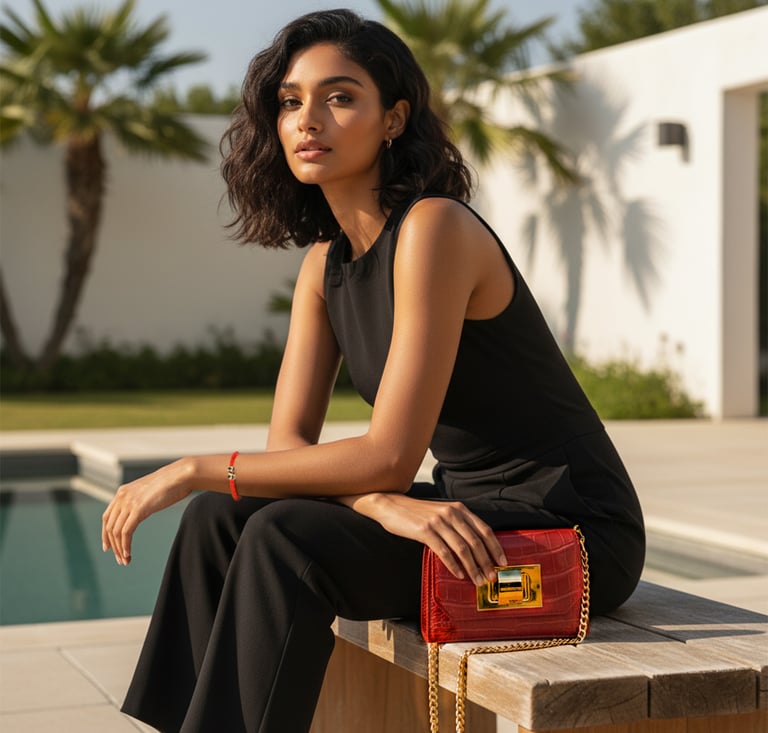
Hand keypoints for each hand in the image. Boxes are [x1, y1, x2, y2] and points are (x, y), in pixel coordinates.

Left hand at [101, 459, 192, 565]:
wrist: (181, 475)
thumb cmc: (171, 483)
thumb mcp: (149, 492)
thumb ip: (140, 501)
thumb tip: (140, 511)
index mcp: (122, 492)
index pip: (107, 517)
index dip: (105, 534)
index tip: (109, 548)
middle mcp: (122, 497)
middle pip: (109, 527)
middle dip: (113, 545)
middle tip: (120, 559)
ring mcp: (129, 502)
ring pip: (116, 532)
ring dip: (120, 549)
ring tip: (125, 560)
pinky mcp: (138, 509)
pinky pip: (126, 532)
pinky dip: (126, 545)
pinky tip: (129, 554)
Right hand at [346, 493, 506, 585]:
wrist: (392, 505)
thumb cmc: (418, 514)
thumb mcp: (442, 513)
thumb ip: (458, 525)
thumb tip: (476, 548)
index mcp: (459, 509)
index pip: (484, 529)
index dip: (495, 547)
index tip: (503, 562)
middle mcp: (451, 513)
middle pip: (476, 541)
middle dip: (486, 562)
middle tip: (491, 577)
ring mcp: (438, 521)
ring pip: (462, 548)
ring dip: (473, 567)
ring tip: (478, 581)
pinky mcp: (425, 530)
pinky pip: (444, 551)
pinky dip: (454, 565)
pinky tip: (459, 575)